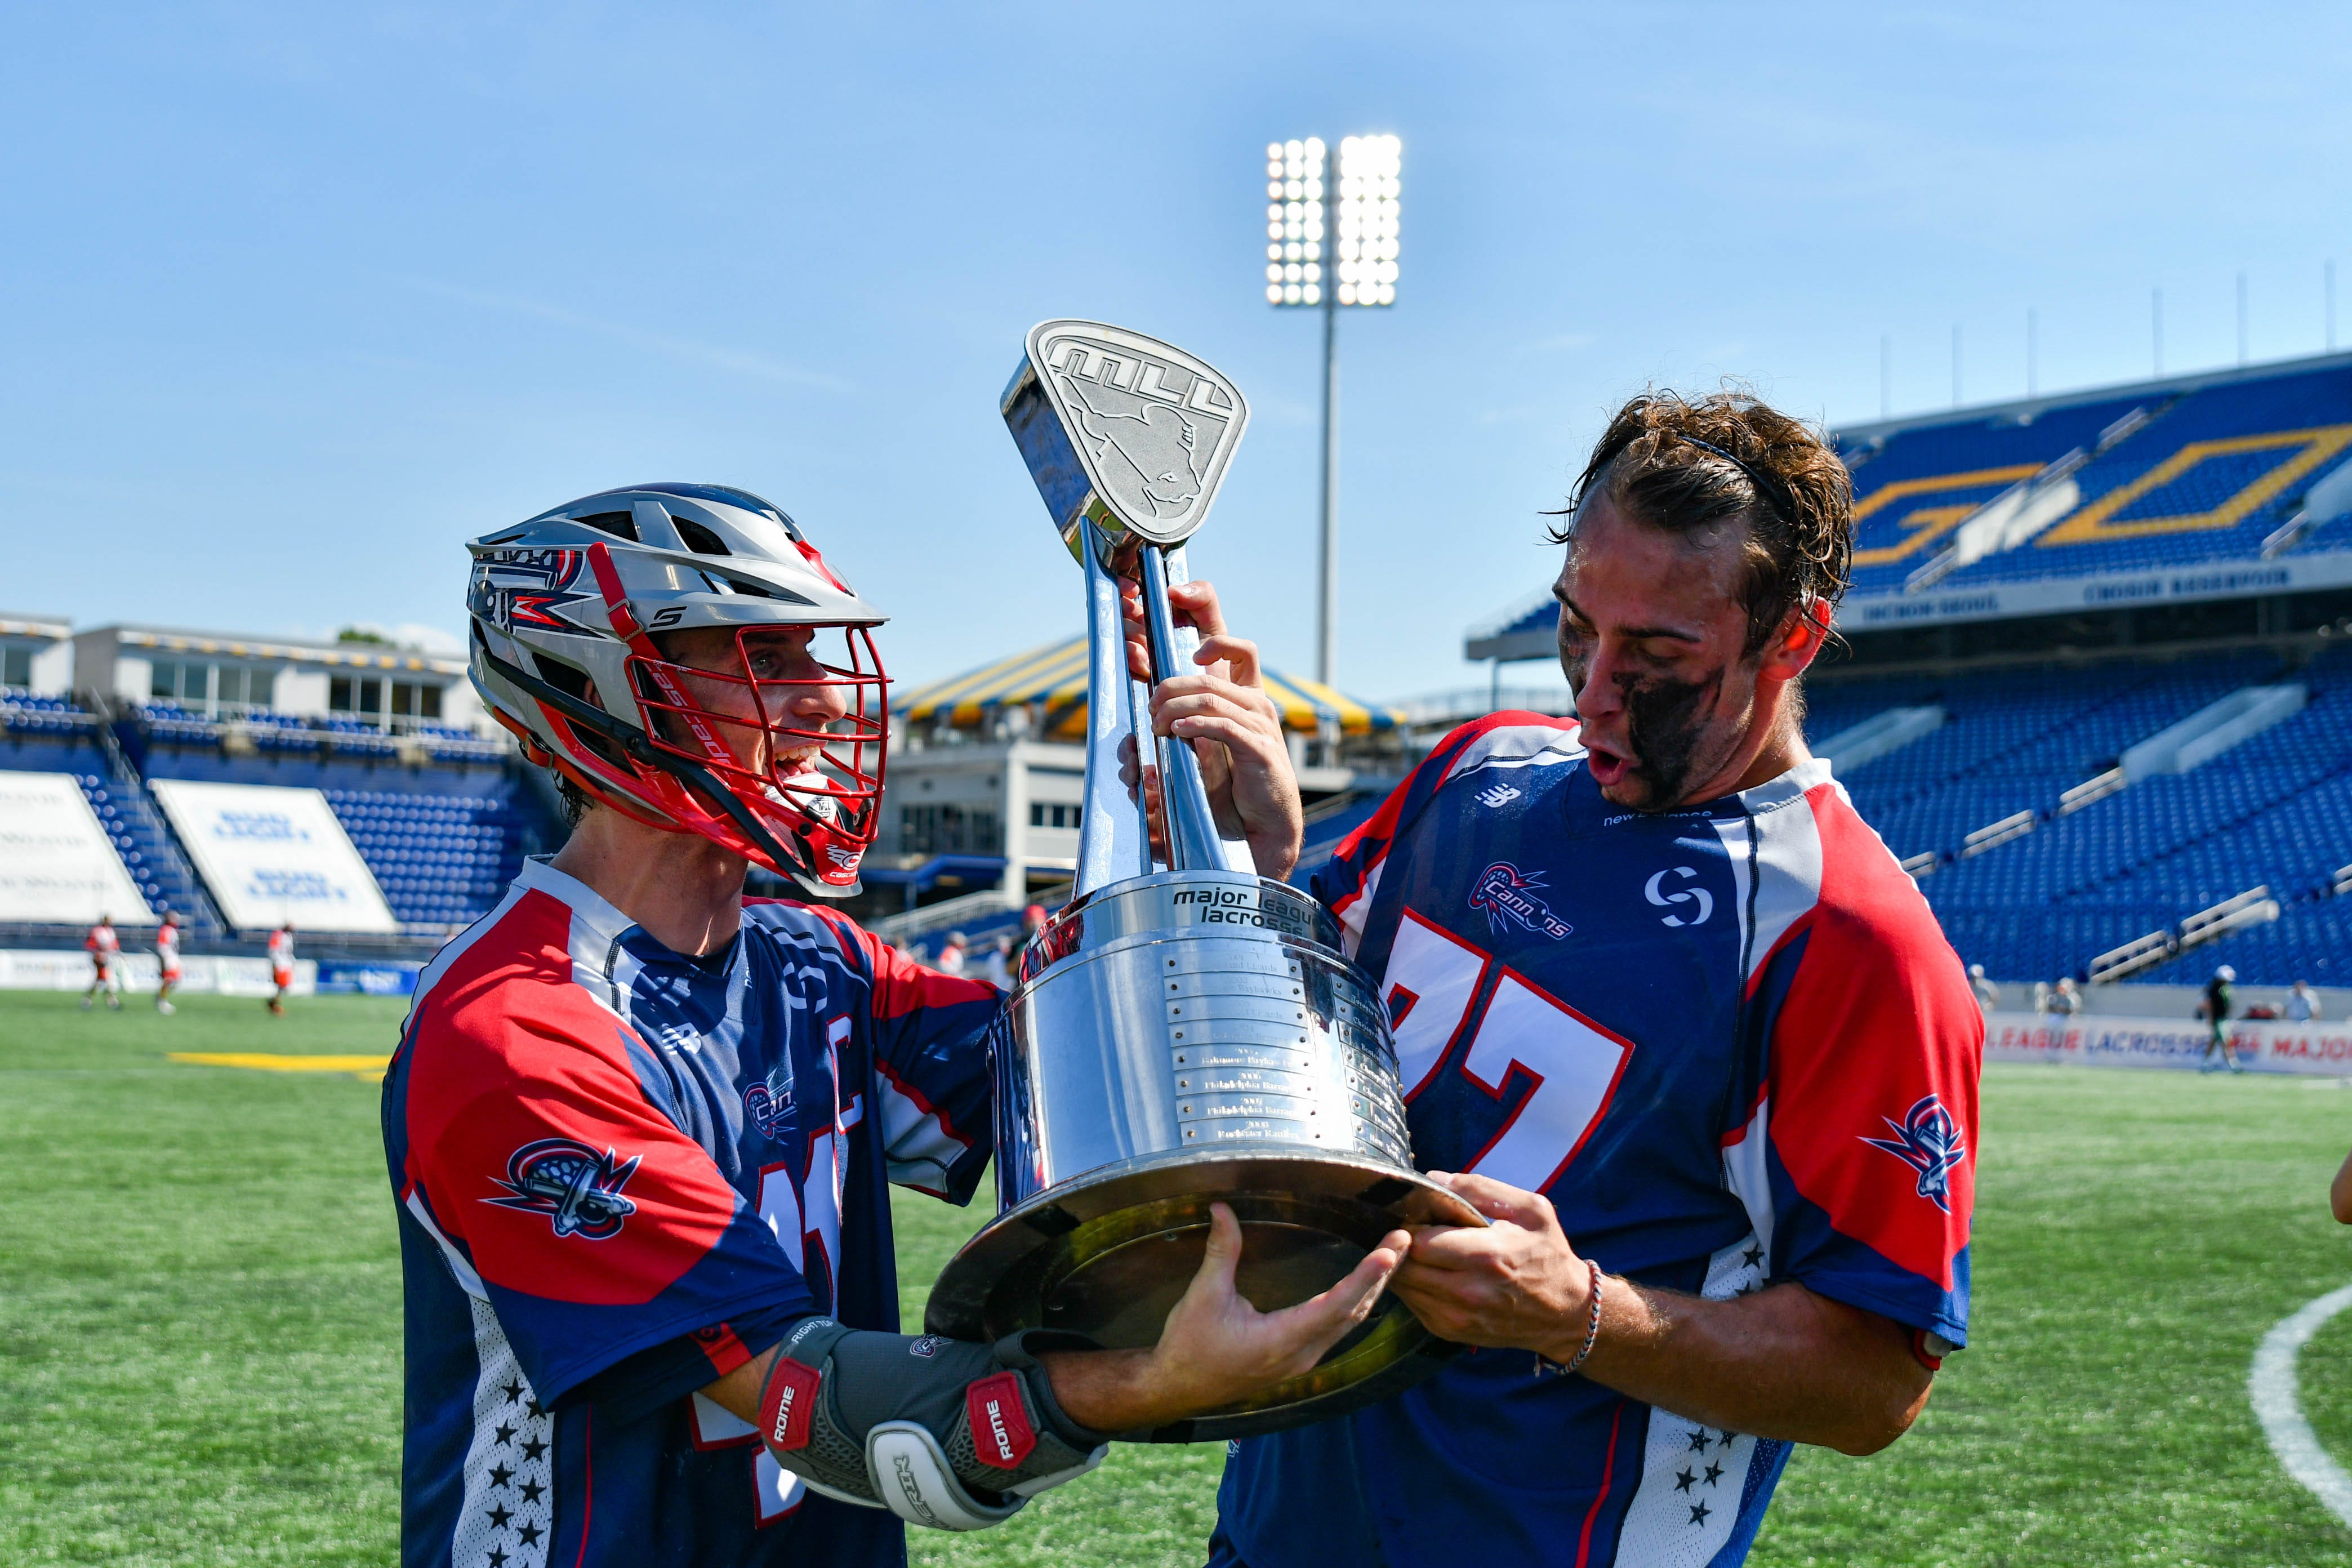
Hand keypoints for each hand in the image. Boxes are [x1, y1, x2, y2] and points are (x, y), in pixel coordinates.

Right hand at [1043, 1202, 1408, 1431]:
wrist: (1178, 1387)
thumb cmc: (1189, 1345)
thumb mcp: (1202, 1296)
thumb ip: (1220, 1252)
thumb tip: (1221, 1208)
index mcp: (1282, 1339)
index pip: (1336, 1304)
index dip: (1365, 1277)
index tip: (1389, 1253)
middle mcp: (1302, 1353)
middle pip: (1355, 1312)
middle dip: (1382, 1275)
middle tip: (1403, 1240)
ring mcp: (1303, 1359)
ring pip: (1351, 1321)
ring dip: (1374, 1288)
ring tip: (1393, 1255)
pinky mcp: (1299, 1357)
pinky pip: (1340, 1328)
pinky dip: (1358, 1301)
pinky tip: (1365, 1284)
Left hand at [1118, 576, 1302, 878]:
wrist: (1260, 828)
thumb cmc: (1229, 785)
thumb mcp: (1201, 743)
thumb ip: (1180, 714)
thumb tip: (1145, 689)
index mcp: (1243, 694)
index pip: (1232, 642)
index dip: (1206, 614)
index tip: (1173, 596)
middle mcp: (1255, 701)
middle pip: (1208, 668)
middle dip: (1168, 680)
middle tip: (1148, 704)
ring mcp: (1260, 724)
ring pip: (1210, 694)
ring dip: (1174, 707)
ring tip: (1156, 726)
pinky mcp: (1260, 750)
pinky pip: (1224, 726)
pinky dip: (1196, 725)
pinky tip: (1177, 733)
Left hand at [1389, 1172, 1597, 1363]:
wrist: (1567, 1314)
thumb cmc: (1548, 1255)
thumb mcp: (1531, 1209)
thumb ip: (1481, 1189)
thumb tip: (1434, 1178)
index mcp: (1488, 1256)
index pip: (1421, 1241)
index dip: (1411, 1223)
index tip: (1417, 1212)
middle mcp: (1467, 1292)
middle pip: (1404, 1265)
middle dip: (1400, 1243)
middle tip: (1410, 1227)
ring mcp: (1456, 1317)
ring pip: (1402, 1286)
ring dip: (1402, 1264)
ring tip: (1419, 1247)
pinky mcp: (1450, 1332)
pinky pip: (1412, 1303)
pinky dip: (1413, 1284)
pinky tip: (1430, 1270)